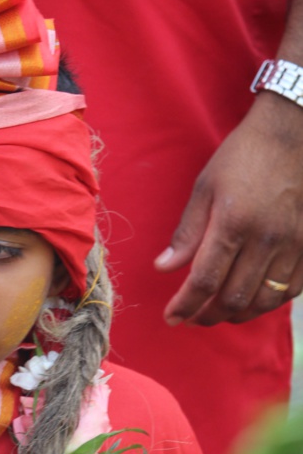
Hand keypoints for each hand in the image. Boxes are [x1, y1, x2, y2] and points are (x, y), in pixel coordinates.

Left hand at [155, 91, 302, 325]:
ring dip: (237, 315)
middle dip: (208, 316)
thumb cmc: (243, 158)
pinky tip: (251, 300)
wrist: (292, 135)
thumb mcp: (205, 188)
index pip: (205, 281)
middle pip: (234, 298)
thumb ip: (187, 233)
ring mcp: (293, 245)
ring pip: (263, 301)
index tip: (171, 316)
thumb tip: (164, 268)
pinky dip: (268, 303)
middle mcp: (266, 239)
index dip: (185, 305)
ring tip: (218, 312)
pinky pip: (290, 291)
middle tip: (192, 318)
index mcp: (233, 224)